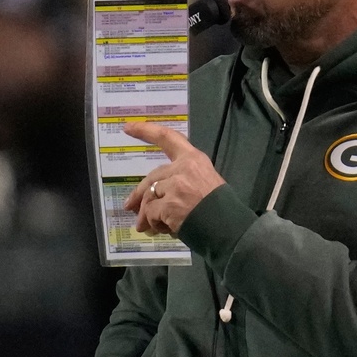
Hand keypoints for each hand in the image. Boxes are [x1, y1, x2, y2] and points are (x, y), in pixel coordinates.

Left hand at [122, 121, 225, 236]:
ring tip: (146, 227)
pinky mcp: (168, 205)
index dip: (146, 131)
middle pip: (152, 177)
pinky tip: (164, 229)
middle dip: (138, 194)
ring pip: (149, 197)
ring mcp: (174, 186)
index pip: (167, 138)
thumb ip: (181, 180)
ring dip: (147, 214)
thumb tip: (155, 197)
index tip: (128, 127)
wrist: (229, 227)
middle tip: (129, 206)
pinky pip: (151, 213)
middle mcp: (182, 168)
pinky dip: (154, 223)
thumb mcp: (206, 181)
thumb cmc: (221, 206)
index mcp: (193, 158)